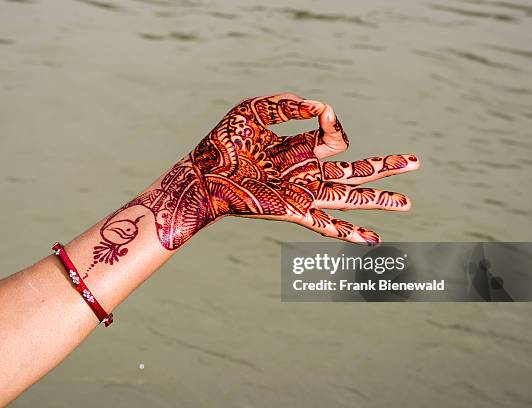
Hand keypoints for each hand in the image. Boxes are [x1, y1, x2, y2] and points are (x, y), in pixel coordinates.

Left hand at [93, 93, 418, 266]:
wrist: (202, 174)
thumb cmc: (223, 142)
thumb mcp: (255, 110)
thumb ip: (289, 104)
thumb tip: (323, 109)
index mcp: (299, 148)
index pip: (334, 137)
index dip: (335, 124)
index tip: (323, 114)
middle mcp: (305, 173)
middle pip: (354, 171)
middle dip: (385, 167)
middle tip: (416, 163)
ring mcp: (301, 194)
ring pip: (349, 197)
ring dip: (379, 200)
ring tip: (407, 202)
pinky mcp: (292, 211)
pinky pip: (327, 224)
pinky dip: (351, 232)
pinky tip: (373, 240)